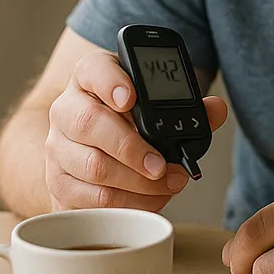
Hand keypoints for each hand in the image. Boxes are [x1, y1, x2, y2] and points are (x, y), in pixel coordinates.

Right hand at [44, 48, 228, 211]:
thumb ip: (188, 104)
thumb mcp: (155, 101)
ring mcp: (57, 147)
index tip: (131, 98)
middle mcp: (67, 108)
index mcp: (90, 76)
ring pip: (90, 166)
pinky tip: (149, 198)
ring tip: (168, 182)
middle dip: (131, 147)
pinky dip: (125, 203)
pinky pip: (88, 199)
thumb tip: (216, 110)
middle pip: (88, 123)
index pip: (94, 70)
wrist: (91, 143)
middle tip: (162, 164)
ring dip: (135, 182)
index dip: (111, 83)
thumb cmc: (129, 118)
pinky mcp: (57, 183)